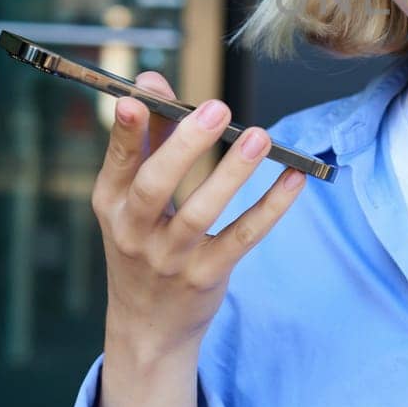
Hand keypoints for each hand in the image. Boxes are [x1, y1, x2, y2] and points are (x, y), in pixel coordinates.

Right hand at [92, 71, 306, 364]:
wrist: (147, 326)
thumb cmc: (143, 243)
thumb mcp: (133, 199)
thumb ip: (149, 138)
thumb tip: (151, 80)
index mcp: (113, 203)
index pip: (118, 162)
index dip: (125, 130)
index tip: (136, 96)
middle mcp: (135, 231)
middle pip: (155, 185)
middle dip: (185, 146)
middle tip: (216, 108)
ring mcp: (170, 257)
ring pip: (201, 213)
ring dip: (232, 173)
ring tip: (260, 137)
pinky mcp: (207, 276)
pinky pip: (242, 238)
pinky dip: (271, 209)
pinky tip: (293, 180)